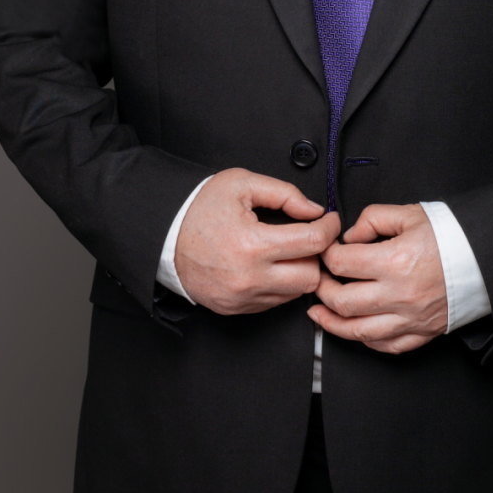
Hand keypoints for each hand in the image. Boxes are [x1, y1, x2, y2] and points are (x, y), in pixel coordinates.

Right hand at [176, 169, 339, 314]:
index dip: (329, 228)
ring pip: (295, 293)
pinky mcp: (236, 308)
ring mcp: (242, 297)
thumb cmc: (198, 208)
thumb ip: (284, 194)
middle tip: (309, 237)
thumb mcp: (242, 184)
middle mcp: (249, 277)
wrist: (163, 236)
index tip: (329, 221)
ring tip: (288, 251)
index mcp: (252, 244)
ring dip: (300, 271)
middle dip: (317, 255)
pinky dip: (280, 284)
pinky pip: (274, 302)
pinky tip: (270, 265)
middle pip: (311, 276)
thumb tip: (314, 210)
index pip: (313, 243)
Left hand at [307, 203, 447, 354]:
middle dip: (322, 290)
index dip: (326, 255)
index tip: (326, 252)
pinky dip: (366, 341)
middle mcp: (399, 294)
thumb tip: (350, 236)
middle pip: (342, 301)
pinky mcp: (421, 332)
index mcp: (394, 261)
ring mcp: (410, 318)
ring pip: (358, 332)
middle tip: (319, 281)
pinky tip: (356, 330)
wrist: (487, 258)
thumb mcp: (409, 214)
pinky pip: (387, 346)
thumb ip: (373, 218)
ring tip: (320, 315)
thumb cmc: (453, 237)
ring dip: (333, 324)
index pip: (341, 263)